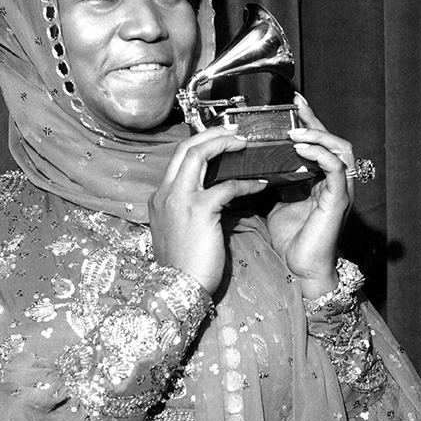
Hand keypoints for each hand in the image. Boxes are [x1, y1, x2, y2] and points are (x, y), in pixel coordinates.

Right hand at [148, 125, 268, 293]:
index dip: (199, 145)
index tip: (219, 141)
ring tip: (244, 143)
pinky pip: (226, 186)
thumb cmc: (183, 267)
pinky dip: (245, 182)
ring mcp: (180, 200)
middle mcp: (165, 194)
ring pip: (198, 155)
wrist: (177, 289)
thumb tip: (208, 201)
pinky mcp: (199, 210)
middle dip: (210, 134)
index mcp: (160, 198)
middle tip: (233, 131)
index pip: (177, 159)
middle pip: (185, 148)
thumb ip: (186, 211)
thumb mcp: (177, 232)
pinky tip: (260, 185)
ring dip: (223, 144)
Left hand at [265, 94, 355, 298]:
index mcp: (320, 179)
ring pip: (340, 148)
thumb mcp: (277, 201)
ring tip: (295, 129)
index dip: (307, 120)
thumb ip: (274, 180)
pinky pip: (336, 169)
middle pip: (332, 138)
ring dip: (318, 135)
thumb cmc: (292, 239)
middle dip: (314, 119)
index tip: (292, 102)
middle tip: (296, 105)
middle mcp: (334, 181)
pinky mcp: (338, 201)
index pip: (317, 141)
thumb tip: (254, 162)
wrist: (300, 269)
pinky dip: (320, 154)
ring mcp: (339, 190)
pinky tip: (302, 148)